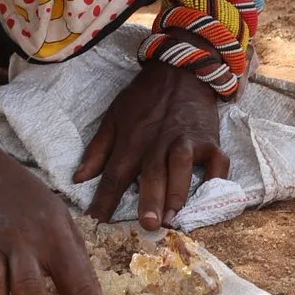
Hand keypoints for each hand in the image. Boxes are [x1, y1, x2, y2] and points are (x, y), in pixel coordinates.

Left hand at [73, 60, 228, 228]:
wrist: (180, 70)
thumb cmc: (143, 98)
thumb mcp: (113, 117)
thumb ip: (97, 150)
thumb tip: (78, 179)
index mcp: (132, 141)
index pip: (115, 174)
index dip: (104, 199)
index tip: (95, 222)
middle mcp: (158, 143)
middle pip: (151, 174)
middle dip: (150, 200)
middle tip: (148, 225)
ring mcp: (185, 141)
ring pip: (181, 167)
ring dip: (178, 192)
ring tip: (174, 217)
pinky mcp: (209, 141)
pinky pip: (216, 163)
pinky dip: (215, 180)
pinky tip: (210, 198)